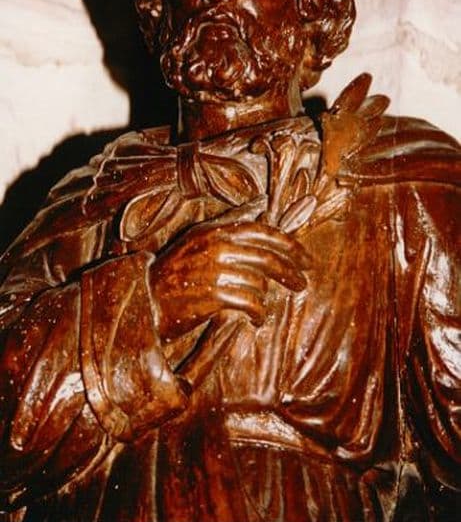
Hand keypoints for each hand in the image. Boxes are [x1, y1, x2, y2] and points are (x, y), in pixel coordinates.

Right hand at [149, 221, 308, 340]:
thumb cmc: (176, 268)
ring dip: (265, 297)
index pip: (263, 232)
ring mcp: (214, 272)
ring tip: (261, 306)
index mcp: (216, 231)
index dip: (290, 245)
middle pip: (268, 258)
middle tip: (302, 283)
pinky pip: (249, 303)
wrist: (143, 298)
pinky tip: (256, 319)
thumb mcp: (200, 236)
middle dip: (290, 272)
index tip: (305, 259)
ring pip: (259, 282)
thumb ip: (232, 219)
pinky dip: (258, 313)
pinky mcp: (212, 297)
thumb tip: (261, 202)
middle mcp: (217, 247)